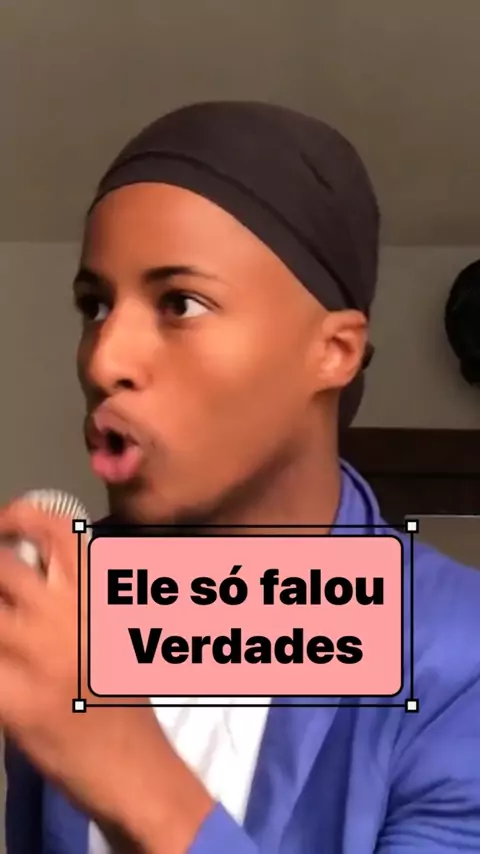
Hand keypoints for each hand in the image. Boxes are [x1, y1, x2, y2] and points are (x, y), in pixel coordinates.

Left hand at [0, 500, 212, 851]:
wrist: (133, 766)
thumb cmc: (123, 699)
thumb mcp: (115, 632)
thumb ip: (80, 596)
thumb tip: (33, 564)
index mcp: (98, 597)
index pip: (56, 532)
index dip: (20, 515)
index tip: (3, 523)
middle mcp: (69, 617)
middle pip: (1, 566)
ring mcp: (39, 658)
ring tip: (1, 631)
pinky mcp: (14, 702)